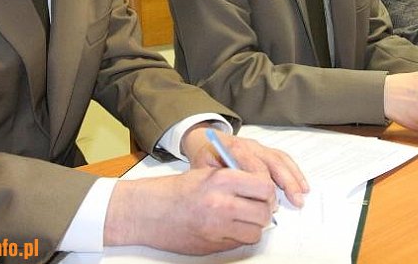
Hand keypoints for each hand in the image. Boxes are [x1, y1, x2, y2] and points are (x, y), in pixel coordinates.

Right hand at [104, 167, 276, 253]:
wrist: (148, 211)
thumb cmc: (175, 191)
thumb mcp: (207, 173)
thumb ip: (235, 178)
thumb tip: (261, 187)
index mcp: (222, 180)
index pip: (264, 187)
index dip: (269, 192)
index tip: (266, 193)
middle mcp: (222, 203)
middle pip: (264, 212)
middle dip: (265, 211)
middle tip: (259, 207)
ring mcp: (217, 227)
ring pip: (256, 232)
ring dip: (254, 226)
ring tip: (244, 219)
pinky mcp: (212, 245)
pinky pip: (240, 243)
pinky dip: (240, 237)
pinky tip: (230, 228)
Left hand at [183, 125, 307, 207]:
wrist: (205, 140)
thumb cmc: (205, 160)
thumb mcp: (204, 170)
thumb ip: (220, 182)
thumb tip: (238, 203)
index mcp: (233, 149)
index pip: (254, 165)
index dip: (264, 183)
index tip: (269, 202)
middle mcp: (249, 145)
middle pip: (272, 161)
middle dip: (286, 181)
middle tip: (295, 200)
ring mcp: (259, 147)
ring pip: (281, 160)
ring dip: (293, 178)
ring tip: (302, 195)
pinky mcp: (265, 151)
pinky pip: (283, 159)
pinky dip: (294, 172)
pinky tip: (302, 185)